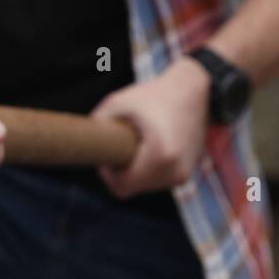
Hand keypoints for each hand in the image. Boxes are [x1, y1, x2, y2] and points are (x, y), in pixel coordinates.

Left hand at [91, 57, 210, 197]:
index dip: (108, 175)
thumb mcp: (117, 103)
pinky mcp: (188, 173)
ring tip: (138, 143)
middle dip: (121, 172)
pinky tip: (150, 146)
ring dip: (136, 171)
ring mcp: (184, 175)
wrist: (194, 90)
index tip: (107, 153)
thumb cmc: (153, 94)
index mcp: (160, 156)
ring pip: (145, 186)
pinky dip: (148, 169)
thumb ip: (97, 124)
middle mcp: (176, 171)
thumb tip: (84, 145)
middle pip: (132, 188)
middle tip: (119, 144)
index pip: (121, 187)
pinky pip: (157, 180)